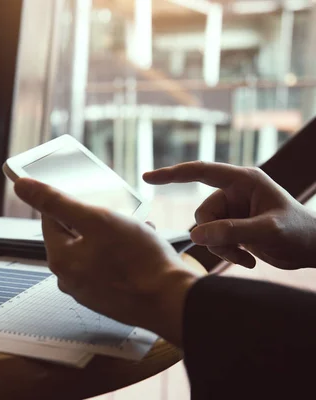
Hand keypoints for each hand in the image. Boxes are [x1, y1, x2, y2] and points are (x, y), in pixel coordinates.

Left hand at [14, 178, 199, 345]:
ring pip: (95, 249)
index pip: (50, 218)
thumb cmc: (138, 260)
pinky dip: (122, 254)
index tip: (92, 197)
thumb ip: (57, 202)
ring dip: (114, 235)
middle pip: (75, 234)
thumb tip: (21, 186)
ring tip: (137, 232)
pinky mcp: (108, 298)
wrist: (173, 301)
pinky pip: (108, 266)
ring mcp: (88, 291)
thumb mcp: (97, 220)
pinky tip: (141, 249)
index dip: (72, 202)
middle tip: (122, 217)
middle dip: (99, 220)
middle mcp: (69, 279)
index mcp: (60, 259)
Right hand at [144, 161, 315, 269]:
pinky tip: (249, 259)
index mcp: (243, 180)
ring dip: (222, 247)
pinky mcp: (233, 226)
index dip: (172, 174)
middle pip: (203, 212)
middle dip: (214, 234)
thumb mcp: (267, 230)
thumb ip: (232, 231)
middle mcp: (235, 192)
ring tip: (246, 255)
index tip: (148, 177)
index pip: (201, 171)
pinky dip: (227, 252)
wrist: (315, 250)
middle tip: (238, 248)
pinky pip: (214, 239)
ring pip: (205, 229)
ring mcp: (233, 210)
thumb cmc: (300, 232)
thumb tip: (196, 235)